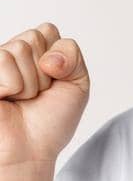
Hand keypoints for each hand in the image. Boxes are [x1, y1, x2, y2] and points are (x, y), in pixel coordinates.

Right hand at [0, 22, 90, 171]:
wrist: (29, 150)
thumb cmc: (49, 121)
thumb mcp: (77, 83)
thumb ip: (72, 55)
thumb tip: (49, 56)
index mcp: (31, 52)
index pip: (47, 30)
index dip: (60, 59)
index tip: (55, 82)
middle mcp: (8, 54)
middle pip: (34, 37)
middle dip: (44, 72)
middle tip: (35, 95)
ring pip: (19, 49)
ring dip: (29, 82)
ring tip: (20, 99)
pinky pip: (3, 62)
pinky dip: (12, 86)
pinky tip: (5, 99)